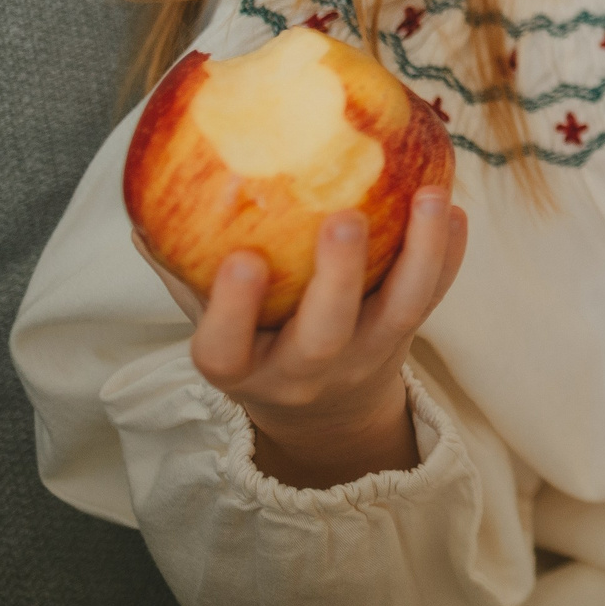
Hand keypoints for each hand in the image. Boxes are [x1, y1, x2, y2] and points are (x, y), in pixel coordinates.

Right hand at [134, 187, 467, 489]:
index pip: (226, 349)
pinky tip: (454, 208)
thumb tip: (150, 194)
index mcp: (242, 368)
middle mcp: (305, 371)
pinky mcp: (407, 339)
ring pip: (399, 313)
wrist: (325, 411)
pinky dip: (449, 254)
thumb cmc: (255, 343)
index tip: (239, 261)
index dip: (231, 310)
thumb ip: (184, 269)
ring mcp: (364, 357)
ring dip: (419, 254)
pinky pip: (435, 298)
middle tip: (344, 218)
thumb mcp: (213, 324)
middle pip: (324, 335)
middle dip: (337, 278)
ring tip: (430, 196)